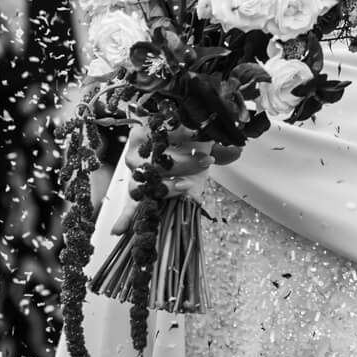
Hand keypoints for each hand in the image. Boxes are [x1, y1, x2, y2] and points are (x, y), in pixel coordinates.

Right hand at [111, 125, 240, 233]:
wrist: (184, 156)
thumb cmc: (190, 144)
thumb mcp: (205, 140)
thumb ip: (218, 144)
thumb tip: (236, 151)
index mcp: (153, 127)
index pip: (163, 129)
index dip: (184, 136)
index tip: (203, 144)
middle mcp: (140, 148)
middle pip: (155, 156)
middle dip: (181, 163)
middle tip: (204, 163)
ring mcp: (137, 171)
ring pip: (144, 180)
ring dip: (165, 186)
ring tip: (183, 187)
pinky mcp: (137, 190)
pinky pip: (129, 204)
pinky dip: (125, 217)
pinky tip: (120, 229)